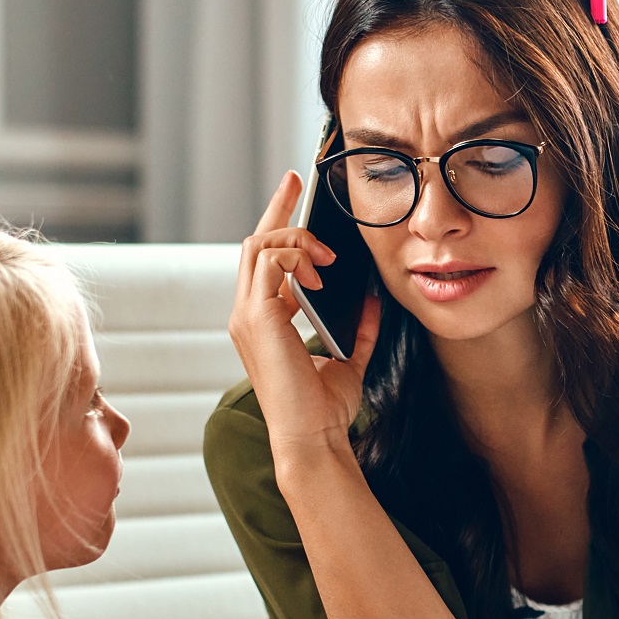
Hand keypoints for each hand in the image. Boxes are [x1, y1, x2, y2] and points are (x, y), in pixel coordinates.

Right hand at [228, 173, 380, 467]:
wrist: (313, 438)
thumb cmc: (325, 409)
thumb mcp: (349, 358)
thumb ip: (357, 327)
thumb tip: (372, 298)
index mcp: (262, 320)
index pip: (263, 260)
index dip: (277, 222)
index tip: (294, 193)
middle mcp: (246, 314)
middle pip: (253, 242)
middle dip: (277, 207)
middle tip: (297, 180)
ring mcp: (246, 315)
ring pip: (258, 245)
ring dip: (296, 239)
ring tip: (328, 258)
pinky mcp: (256, 318)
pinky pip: (269, 262)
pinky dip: (296, 257)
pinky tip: (320, 274)